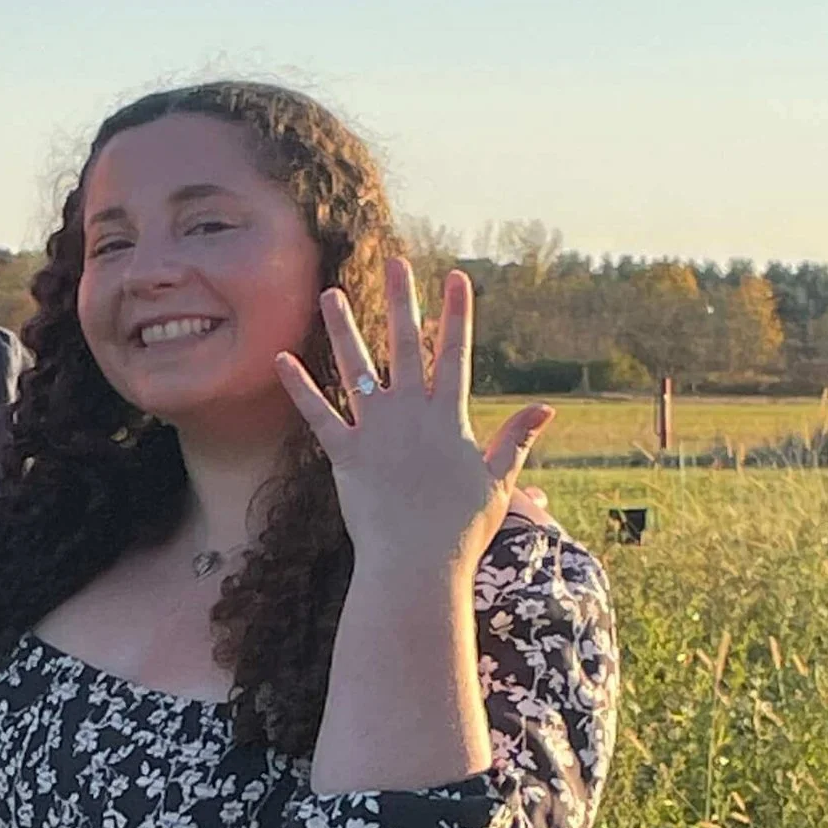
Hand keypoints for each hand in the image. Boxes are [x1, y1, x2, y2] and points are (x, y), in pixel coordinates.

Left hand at [280, 261, 553, 574]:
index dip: (456, 313)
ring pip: (356, 368)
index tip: (455, 276)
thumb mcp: (498, 481)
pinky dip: (299, 387)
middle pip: (404, 344)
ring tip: (329, 293)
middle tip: (394, 262)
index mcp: (448, 416)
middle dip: (401, 300)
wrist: (419, 564)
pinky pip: (318, 414)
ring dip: (342, 328)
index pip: (454, 352)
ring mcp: (375, 431)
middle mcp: (410, 413)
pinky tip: (282, 358)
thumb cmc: (461, 529)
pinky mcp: (344, 455)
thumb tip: (546, 410)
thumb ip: (516, 440)